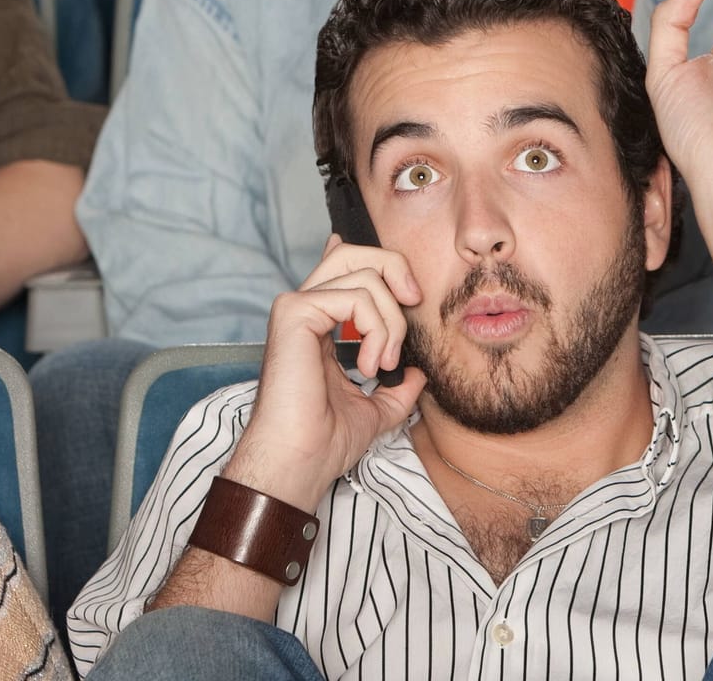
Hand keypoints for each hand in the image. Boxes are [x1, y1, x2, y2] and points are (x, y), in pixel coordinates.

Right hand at [223, 235, 428, 508]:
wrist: (301, 461)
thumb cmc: (325, 441)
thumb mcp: (375, 409)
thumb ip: (396, 388)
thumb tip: (417, 373)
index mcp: (318, 323)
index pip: (343, 264)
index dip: (380, 262)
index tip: (410, 294)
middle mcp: (305, 308)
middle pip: (354, 252)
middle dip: (396, 272)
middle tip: (414, 303)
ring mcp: (296, 307)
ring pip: (365, 275)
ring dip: (391, 322)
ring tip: (383, 364)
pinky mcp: (295, 312)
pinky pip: (357, 297)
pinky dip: (377, 330)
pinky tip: (369, 365)